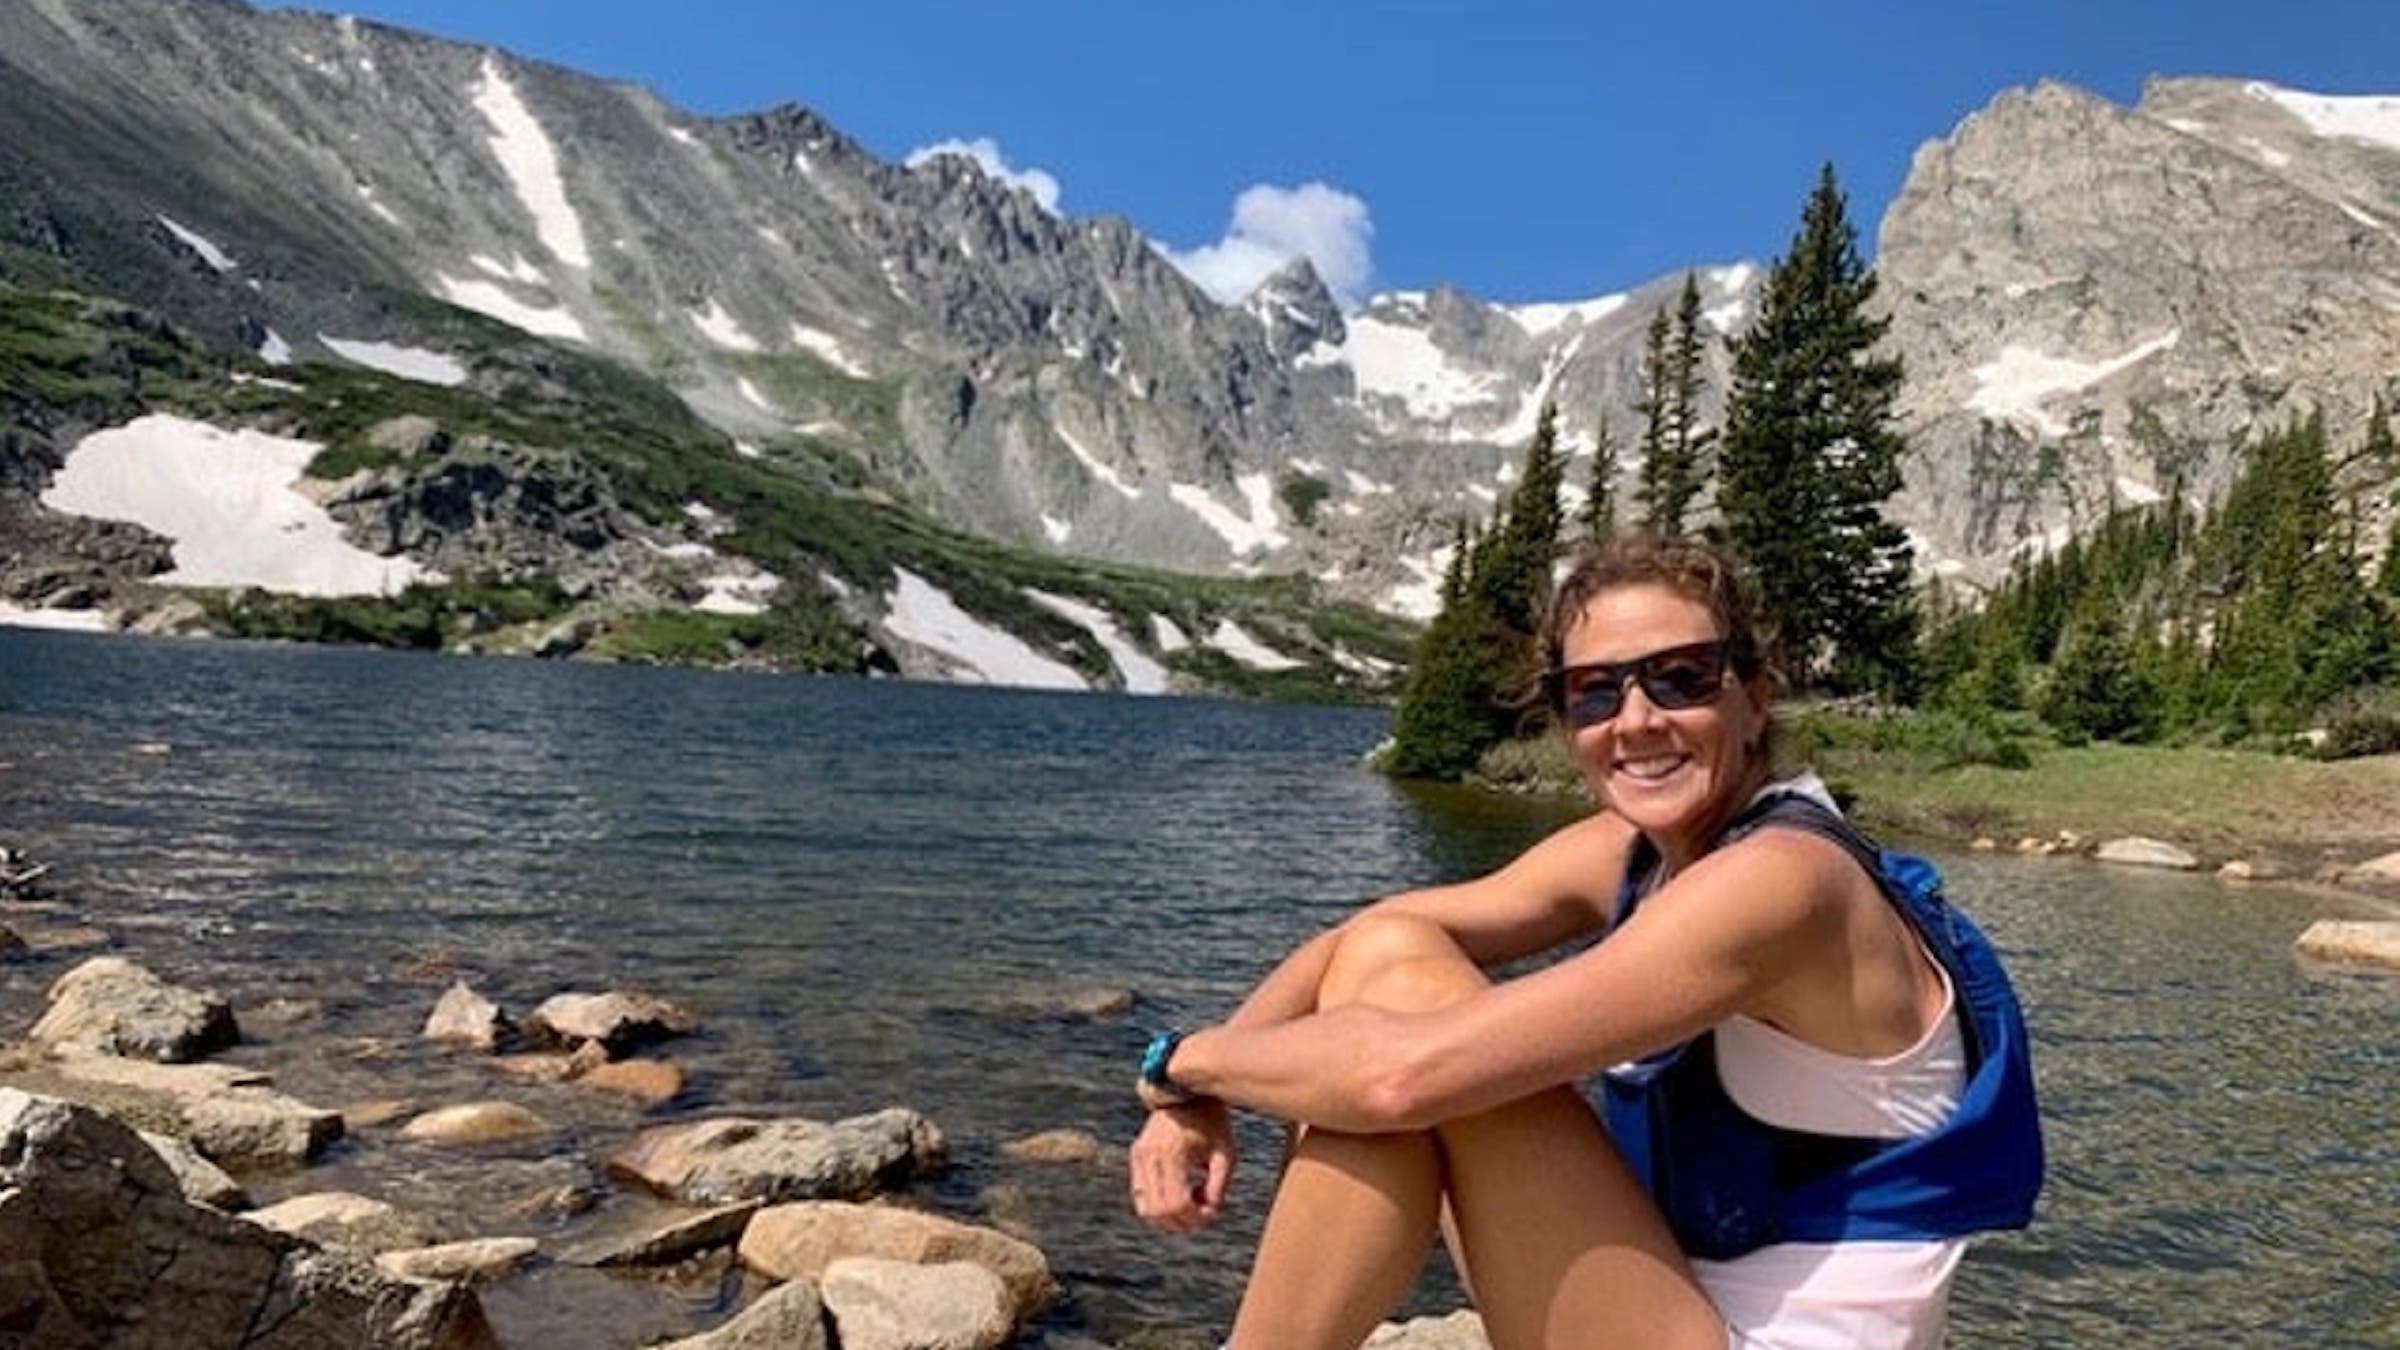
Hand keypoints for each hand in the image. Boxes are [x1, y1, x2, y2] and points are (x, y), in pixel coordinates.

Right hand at [1128, 1098, 1235, 1231]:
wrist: (1187, 1094)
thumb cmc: (1212, 1123)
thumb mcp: (1225, 1152)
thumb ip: (1219, 1184)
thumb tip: (1210, 1212)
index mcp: (1173, 1150)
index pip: (1177, 1202)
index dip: (1195, 1217)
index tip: (1212, 1212)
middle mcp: (1150, 1154)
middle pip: (1159, 1211)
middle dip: (1182, 1222)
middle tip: (1203, 1215)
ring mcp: (1139, 1156)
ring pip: (1145, 1209)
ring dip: (1169, 1218)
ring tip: (1192, 1205)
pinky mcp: (1135, 1157)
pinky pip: (1141, 1196)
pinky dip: (1159, 1206)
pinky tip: (1180, 1195)